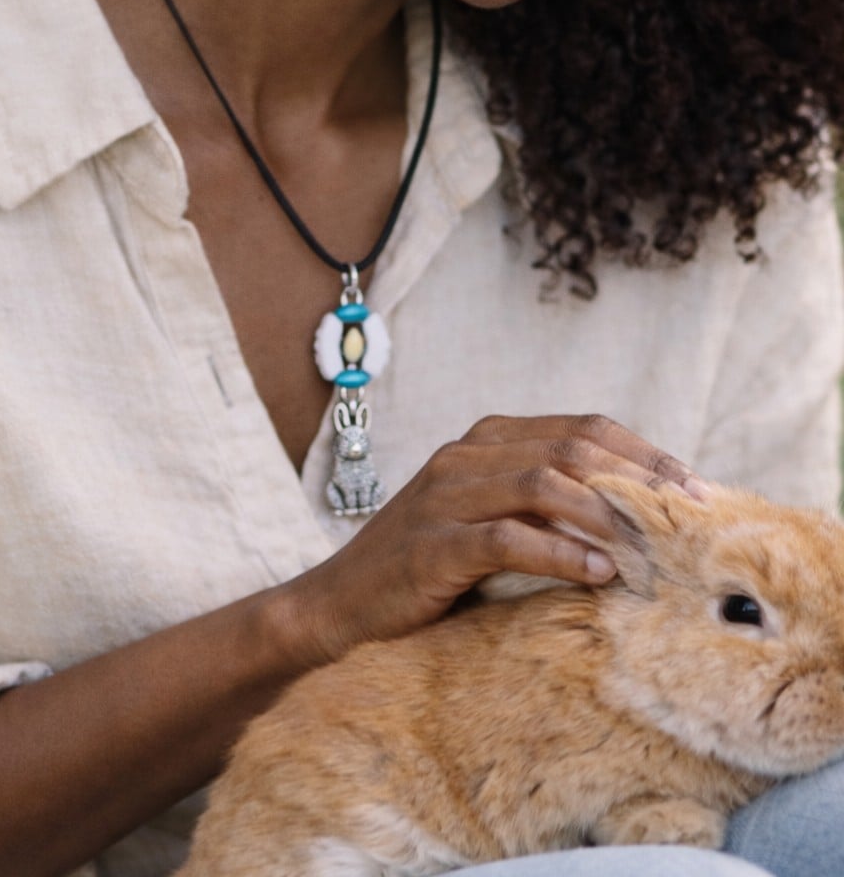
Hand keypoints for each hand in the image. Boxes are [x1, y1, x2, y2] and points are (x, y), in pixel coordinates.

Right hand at [285, 413, 707, 661]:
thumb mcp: (492, 525)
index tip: (696, 488)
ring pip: (544, 483)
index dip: (644, 452)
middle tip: (689, 518)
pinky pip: (508, 538)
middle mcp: (467, 456)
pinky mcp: (432, 545)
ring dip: (606, 517)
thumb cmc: (429, 572)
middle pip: (572, 447)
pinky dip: (561, 554)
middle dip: (640, 480)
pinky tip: (598, 575)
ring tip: (651, 551)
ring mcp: (445, 497)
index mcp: (488, 440)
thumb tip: (642, 520)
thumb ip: (548, 508)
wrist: (339, 608)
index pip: (583, 427)